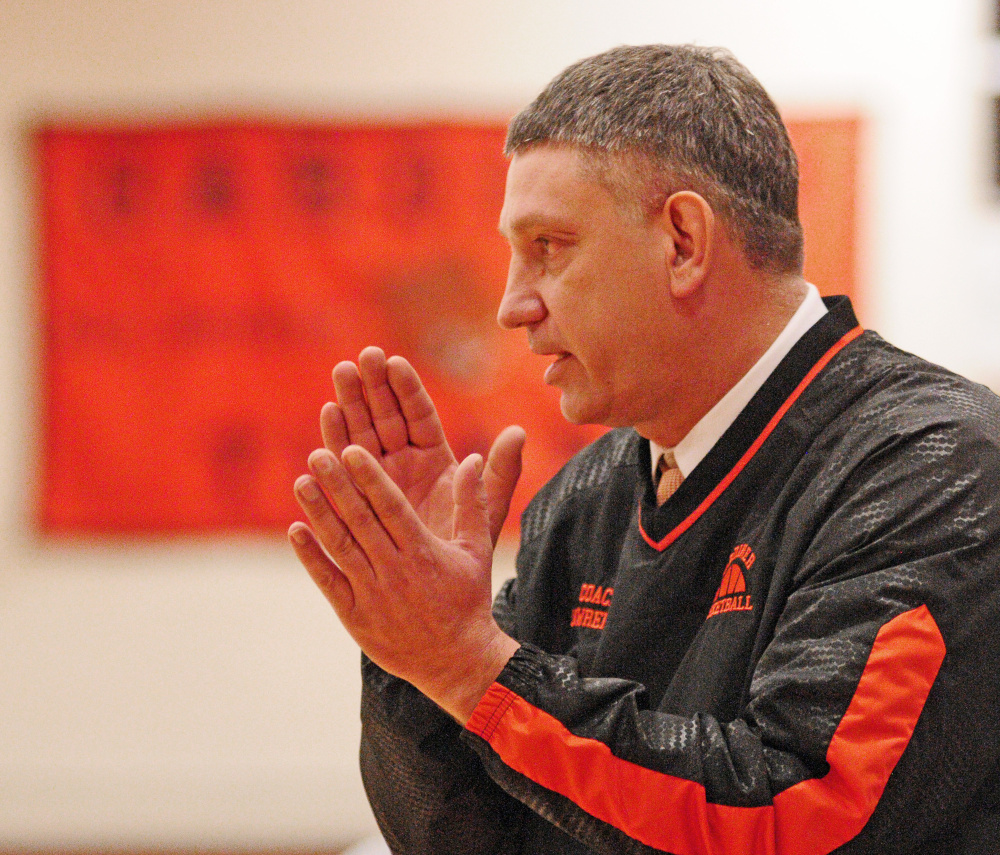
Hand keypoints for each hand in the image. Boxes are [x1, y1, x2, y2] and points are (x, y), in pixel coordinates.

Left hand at [289, 443, 519, 722]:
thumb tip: (471, 459)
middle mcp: (395, 570)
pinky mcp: (355, 615)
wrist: (456, 661)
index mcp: (423, 552)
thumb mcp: (476, 550)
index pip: (391, 507)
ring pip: (341, 547)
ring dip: (319, 514)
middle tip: (316, 455)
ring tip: (301, 482)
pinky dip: (311, 557)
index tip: (351, 451)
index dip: (370, 478)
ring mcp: (373, 594)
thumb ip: (471, 503)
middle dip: (338, 486)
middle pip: (361, 521)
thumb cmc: (468, 600)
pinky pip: (329, 582)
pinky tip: (295, 531)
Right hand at [323, 347, 524, 544]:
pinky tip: (328, 413)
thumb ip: (501, 473)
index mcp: (435, 458)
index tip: (394, 361)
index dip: (407, 389)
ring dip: (351, 403)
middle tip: (363, 357)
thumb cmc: (463, 548)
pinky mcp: (354, 494)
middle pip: (387, 416)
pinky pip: (343, 463)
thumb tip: (519, 432)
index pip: (419, 415)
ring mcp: (376, 476)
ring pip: (362, 432)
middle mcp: (403, 461)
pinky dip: (335, 439)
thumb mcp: (487, 511)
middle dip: (374, 386)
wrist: (434, 588)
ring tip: (341, 372)